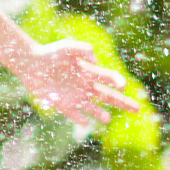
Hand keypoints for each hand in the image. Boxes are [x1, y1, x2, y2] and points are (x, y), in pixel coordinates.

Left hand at [10, 40, 138, 126]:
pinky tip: (84, 122)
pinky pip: (73, 113)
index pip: (108, 78)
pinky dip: (78, 117)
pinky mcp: (62, 103)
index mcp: (88, 71)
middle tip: (138, 109)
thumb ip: (83, 49)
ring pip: (92, 108)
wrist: (31, 64)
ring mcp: (74, 96)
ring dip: (100, 113)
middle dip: (122, 102)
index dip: (116, 81)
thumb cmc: (50, 53)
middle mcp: (85, 86)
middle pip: (107, 96)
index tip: (122, 86)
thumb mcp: (68, 47)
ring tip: (107, 119)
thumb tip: (94, 60)